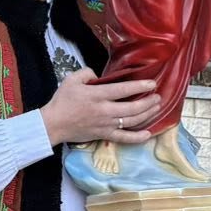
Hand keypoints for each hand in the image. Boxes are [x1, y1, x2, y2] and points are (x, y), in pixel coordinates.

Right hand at [40, 69, 159, 147]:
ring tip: (156, 108)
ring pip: (132, 121)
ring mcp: (106, 125)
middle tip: (158, 96)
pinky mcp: (104, 135)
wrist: (53, 124)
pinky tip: (148, 134)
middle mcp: (105, 110)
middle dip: (148, 102)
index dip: (140, 86)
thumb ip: (86, 73)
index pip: (123, 90)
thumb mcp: (71, 80)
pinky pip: (124, 138)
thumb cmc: (62, 101)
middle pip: (132, 108)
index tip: (152, 83)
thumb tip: (97, 75)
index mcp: (97, 95)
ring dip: (147, 115)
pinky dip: (137, 137)